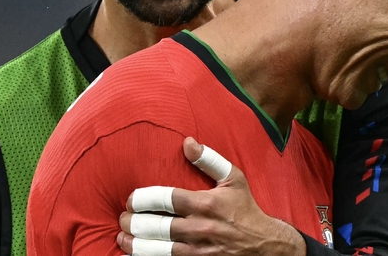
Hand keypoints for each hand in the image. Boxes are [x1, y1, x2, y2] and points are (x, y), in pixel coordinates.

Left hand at [116, 137, 306, 255]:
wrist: (265, 244)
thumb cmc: (245, 209)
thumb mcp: (234, 179)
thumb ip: (209, 159)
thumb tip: (187, 142)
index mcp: (205, 203)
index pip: (165, 199)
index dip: (142, 198)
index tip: (131, 199)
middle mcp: (199, 228)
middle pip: (156, 226)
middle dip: (132, 222)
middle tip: (123, 218)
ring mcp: (197, 250)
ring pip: (156, 249)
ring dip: (134, 244)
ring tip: (123, 237)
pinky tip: (137, 253)